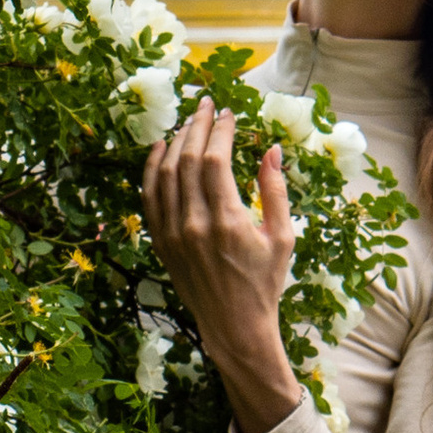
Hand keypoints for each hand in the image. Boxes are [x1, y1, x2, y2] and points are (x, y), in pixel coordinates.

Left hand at [141, 101, 301, 432]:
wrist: (234, 327)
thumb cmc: (265, 283)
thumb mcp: (282, 237)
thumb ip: (275, 191)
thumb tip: (271, 150)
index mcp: (227, 221)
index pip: (214, 160)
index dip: (219, 131)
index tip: (228, 114)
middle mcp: (194, 225)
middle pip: (187, 160)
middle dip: (197, 126)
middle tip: (206, 105)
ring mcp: (173, 234)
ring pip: (165, 174)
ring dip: (175, 142)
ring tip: (188, 122)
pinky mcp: (161, 243)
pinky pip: (150, 198)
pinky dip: (151, 169)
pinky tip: (159, 148)